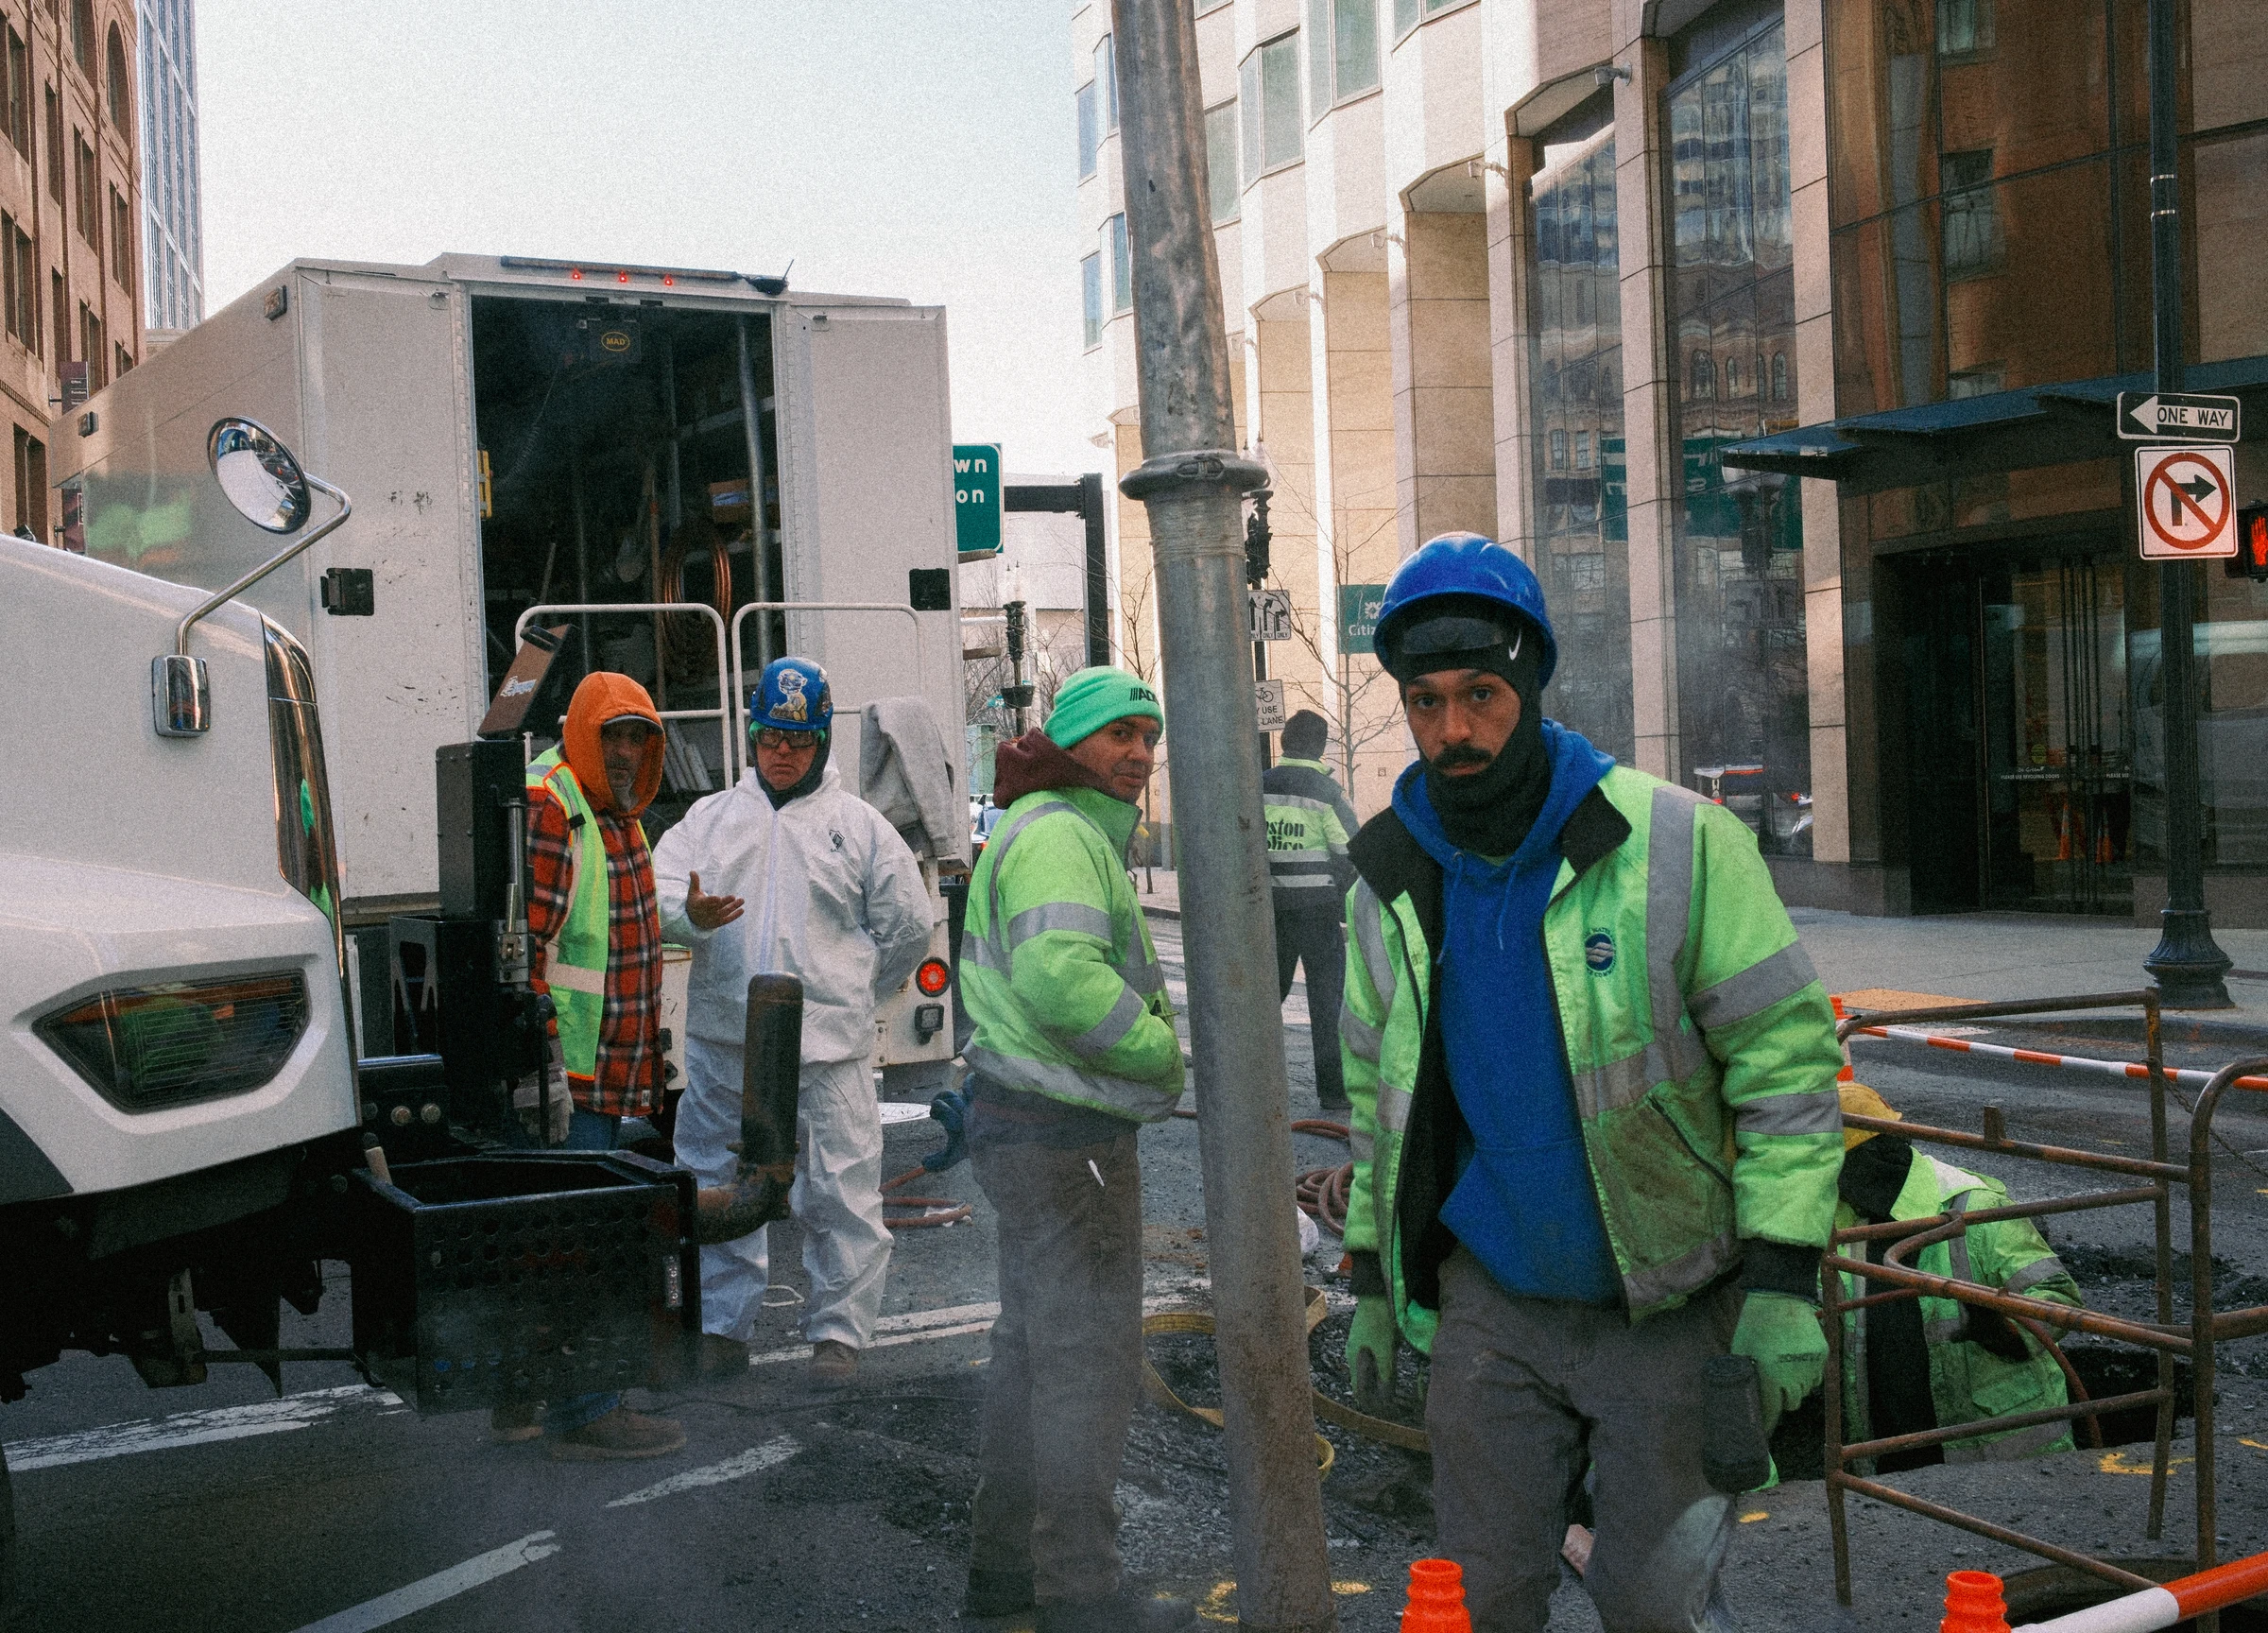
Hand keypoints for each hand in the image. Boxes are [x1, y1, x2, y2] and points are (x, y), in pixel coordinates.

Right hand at [685, 869, 744, 931]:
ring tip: (742, 900)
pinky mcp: (719, 923)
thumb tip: (692, 871)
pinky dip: (735, 916)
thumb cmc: (695, 902)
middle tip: (734, 896)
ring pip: (724, 912)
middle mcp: (707, 912)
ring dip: (733, 907)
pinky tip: (742, 910)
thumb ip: (695, 882)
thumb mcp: (693, 892)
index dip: (712, 901)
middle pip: (717, 907)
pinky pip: (728, 920)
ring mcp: (713, 918)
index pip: (706, 902)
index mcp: (700, 904)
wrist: (693, 919)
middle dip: (725, 902)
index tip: (718, 898)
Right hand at [1346, 1295, 1400, 1415]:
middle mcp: (1354, 1354)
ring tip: (1397, 1384)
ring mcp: (1361, 1344)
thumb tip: (1386, 1400)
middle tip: (1396, 1401)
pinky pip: (1376, 1358)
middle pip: (1365, 1382)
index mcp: (1354, 1359)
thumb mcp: (1385, 1352)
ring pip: (1371, 1370)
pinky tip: (1396, 1360)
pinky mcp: (1370, 1337)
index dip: (1371, 1405)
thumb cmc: (1380, 1322)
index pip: (1359, 1391)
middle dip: (1379, 1393)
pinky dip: (1385, 1365)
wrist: (1377, 1292)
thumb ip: (1386, 1376)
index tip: (1387, 1411)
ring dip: (1382, 1379)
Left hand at [1731, 1290, 1826, 1432]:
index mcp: (1771, 1376)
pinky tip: (1796, 1359)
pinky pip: (1816, 1374)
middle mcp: (1794, 1376)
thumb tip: (1746, 1395)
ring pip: (1805, 1390)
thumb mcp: (1742, 1350)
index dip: (1767, 1422)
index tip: (1764, 1430)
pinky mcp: (1823, 1355)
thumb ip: (1746, 1375)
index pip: (1771, 1410)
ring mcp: (1811, 1365)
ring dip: (1796, 1386)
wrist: (1780, 1296)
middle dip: (1782, 1400)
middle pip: (1791, 1403)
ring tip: (1784, 1369)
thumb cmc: (1754, 1323)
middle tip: (1774, 1388)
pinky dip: (1807, 1373)